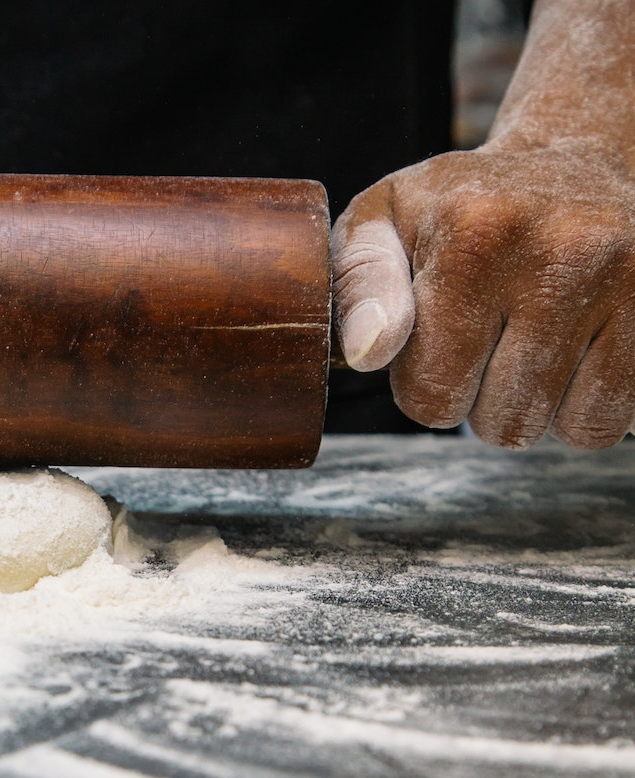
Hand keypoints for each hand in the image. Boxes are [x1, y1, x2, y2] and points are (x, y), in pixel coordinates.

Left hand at [331, 0, 634, 449]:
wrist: (575, 160)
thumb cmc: (459, 206)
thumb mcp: (383, 220)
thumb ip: (357, 285)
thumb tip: (367, 352)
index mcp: (472, 236)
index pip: (430, 394)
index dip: (423, 385)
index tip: (434, 343)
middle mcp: (559, 252)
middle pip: (500, 422)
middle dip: (480, 400)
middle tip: (486, 342)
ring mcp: (628, 279)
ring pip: (566, 429)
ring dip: (538, 407)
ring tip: (529, 344)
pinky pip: (618, 420)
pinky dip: (589, 405)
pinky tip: (575, 352)